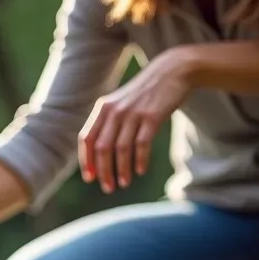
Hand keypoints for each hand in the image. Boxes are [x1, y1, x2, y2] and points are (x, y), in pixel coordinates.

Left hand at [78, 47, 195, 192]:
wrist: (172, 71)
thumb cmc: (145, 93)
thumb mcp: (121, 103)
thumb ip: (108, 122)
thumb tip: (98, 153)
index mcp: (103, 108)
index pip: (87, 138)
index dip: (86, 160)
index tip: (90, 178)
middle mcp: (115, 110)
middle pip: (102, 148)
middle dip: (103, 171)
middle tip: (108, 188)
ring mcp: (133, 113)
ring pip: (121, 149)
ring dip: (121, 170)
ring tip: (124, 183)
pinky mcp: (152, 117)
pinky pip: (142, 144)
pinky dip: (140, 160)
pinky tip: (140, 171)